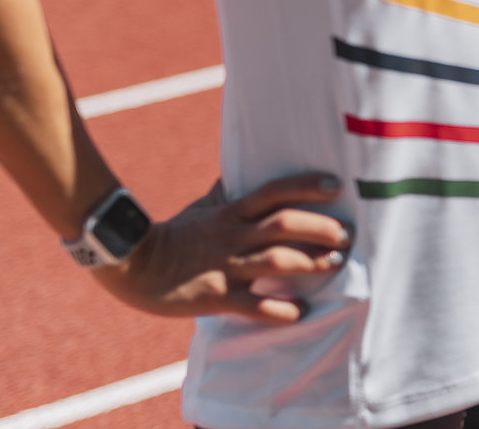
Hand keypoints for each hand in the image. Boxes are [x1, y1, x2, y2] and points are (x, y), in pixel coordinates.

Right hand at [94, 173, 352, 323]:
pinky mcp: (215, 297)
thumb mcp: (203, 207)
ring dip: (311, 263)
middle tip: (347, 234)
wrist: (130, 265)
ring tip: (336, 263)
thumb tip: (244, 165)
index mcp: (231, 212)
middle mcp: (232, 236)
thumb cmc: (174, 234)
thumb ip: (228, 190)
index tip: (337, 186)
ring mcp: (225, 266)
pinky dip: (278, 310)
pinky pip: (252, 305)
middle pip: (283, 226)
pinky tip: (300, 312)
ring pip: (276, 261)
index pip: (273, 192)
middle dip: (320, 228)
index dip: (305, 187)